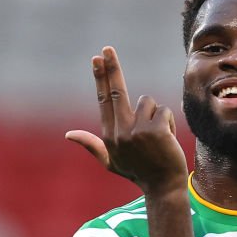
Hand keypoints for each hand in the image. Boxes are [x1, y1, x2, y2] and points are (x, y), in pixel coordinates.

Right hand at [66, 46, 188, 195]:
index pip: (103, 100)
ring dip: (157, 116)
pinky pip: (164, 112)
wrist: (163, 188)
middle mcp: (120, 132)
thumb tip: (68, 134)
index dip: (100, 78)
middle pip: (116, 92)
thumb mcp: (111, 162)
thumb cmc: (139, 173)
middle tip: (107, 48)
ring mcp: (137, 132)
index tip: (96, 60)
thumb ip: (92, 145)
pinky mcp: (154, 131)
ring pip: (149, 103)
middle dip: (111, 68)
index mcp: (109, 136)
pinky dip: (168, 123)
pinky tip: (167, 141)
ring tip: (158, 138)